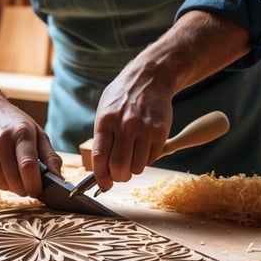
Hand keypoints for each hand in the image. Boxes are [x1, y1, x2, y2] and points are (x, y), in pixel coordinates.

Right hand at [0, 98, 61, 197]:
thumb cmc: (14, 123)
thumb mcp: (37, 132)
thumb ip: (50, 157)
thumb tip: (58, 179)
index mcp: (20, 133)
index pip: (28, 166)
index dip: (35, 184)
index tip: (40, 191)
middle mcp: (0, 142)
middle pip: (15, 181)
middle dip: (26, 189)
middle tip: (30, 184)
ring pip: (4, 185)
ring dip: (13, 186)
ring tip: (15, 171)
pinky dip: (1, 181)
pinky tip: (2, 167)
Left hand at [92, 55, 174, 192]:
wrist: (150, 77)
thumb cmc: (123, 97)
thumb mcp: (104, 111)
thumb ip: (102, 139)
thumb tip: (101, 170)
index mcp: (106, 121)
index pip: (99, 158)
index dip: (100, 177)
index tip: (103, 183)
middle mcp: (125, 126)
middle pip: (119, 168)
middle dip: (118, 178)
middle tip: (119, 175)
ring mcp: (144, 129)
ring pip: (137, 167)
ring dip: (134, 168)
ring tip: (132, 156)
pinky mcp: (160, 132)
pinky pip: (152, 159)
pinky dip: (146, 159)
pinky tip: (144, 146)